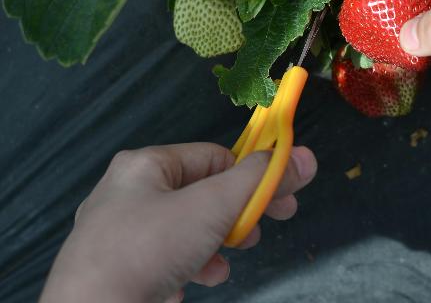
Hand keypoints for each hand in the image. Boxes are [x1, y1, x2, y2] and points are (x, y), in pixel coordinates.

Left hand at [40, 143, 316, 302]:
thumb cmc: (151, 248)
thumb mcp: (213, 206)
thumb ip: (260, 181)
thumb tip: (305, 157)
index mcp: (144, 165)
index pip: (214, 157)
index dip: (252, 176)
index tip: (282, 199)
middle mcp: (126, 193)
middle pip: (200, 195)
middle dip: (235, 216)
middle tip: (260, 234)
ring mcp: (116, 235)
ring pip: (183, 230)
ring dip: (212, 246)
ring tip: (222, 267)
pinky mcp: (114, 270)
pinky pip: (161, 260)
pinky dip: (183, 269)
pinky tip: (189, 285)